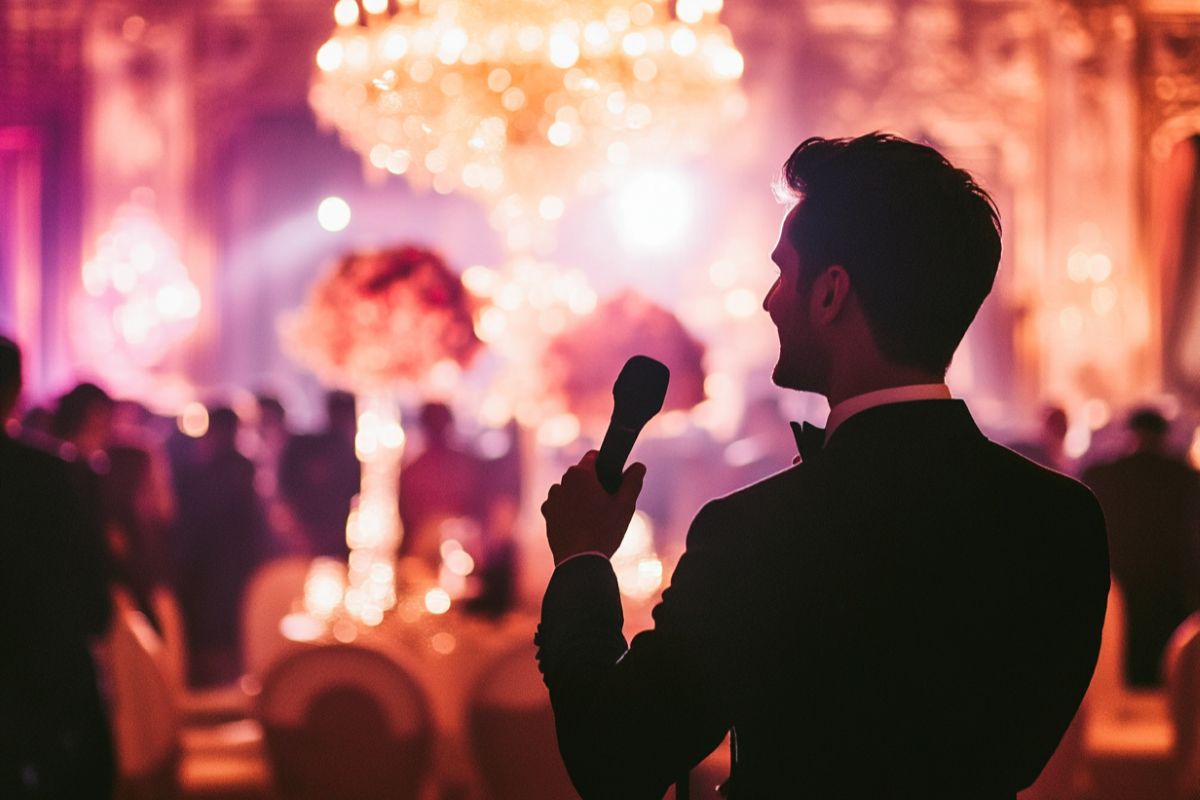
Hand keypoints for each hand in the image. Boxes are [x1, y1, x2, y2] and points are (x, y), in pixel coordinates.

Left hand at [541, 450, 646, 565]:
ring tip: (594, 517)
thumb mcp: (625, 505)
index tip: (614, 478)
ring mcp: (552, 499)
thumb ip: (633, 481)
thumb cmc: (604, 531)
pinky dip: (569, 510)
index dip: (606, 464)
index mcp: (580, 474)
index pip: (594, 456)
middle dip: (594, 483)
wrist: (580, 561)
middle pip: (582, 474)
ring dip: (580, 497)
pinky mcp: (547, 515)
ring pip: (570, 490)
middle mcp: (562, 482)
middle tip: (608, 502)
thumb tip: (639, 466)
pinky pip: (560, 505)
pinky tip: (581, 524)